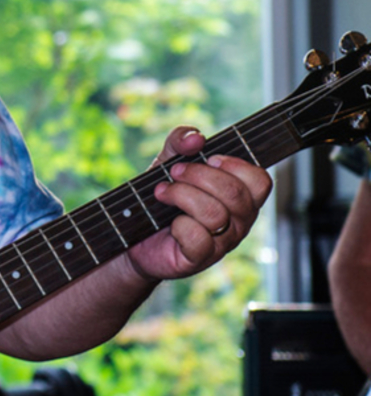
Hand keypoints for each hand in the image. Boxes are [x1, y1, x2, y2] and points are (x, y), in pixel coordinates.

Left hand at [126, 126, 271, 281]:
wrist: (134, 230)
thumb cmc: (161, 196)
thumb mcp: (168, 160)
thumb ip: (181, 141)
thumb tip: (196, 138)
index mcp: (240, 197)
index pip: (260, 180)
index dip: (236, 165)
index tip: (209, 158)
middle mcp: (238, 221)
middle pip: (235, 194)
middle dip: (199, 175)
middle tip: (175, 172)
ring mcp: (222, 242)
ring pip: (215, 214)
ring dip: (182, 195)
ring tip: (163, 192)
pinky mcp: (200, 258)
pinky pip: (199, 238)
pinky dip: (180, 225)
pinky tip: (170, 223)